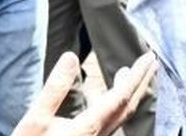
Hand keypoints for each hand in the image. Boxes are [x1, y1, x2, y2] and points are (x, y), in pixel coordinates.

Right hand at [11, 51, 155, 135]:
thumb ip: (55, 89)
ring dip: (127, 92)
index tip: (149, 57)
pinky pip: (109, 120)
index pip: (122, 95)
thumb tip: (71, 58)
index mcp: (90, 125)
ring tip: (125, 73)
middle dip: (141, 82)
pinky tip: (96, 96)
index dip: (137, 74)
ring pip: (120, 114)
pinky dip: (111, 103)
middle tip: (150, 62)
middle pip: (128, 105)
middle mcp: (100, 133)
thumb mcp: (35, 119)